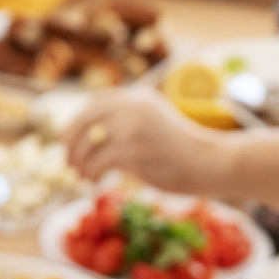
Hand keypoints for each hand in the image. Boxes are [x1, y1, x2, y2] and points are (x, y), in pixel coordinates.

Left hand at [64, 89, 226, 192]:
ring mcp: (132, 128)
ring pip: (87, 144)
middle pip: (85, 121)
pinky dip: (92, 173)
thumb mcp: (154, 124)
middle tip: (68, 161)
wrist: (210, 162)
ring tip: (82, 175)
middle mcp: (132, 107)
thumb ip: (127, 123)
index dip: (78, 122)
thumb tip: (89, 137)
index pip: (95, 103)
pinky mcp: (132, 151)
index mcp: (138, 97)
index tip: (70, 139)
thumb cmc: (183, 150)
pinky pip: (97, 162)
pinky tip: (95, 181)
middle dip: (70, 142)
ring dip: (79, 162)